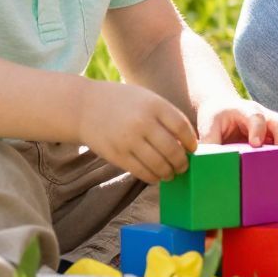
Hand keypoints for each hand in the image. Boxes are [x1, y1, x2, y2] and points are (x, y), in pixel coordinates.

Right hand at [79, 81, 196, 183]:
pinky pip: (141, 172)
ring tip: (171, 173)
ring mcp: (128, 140)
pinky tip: (157, 176)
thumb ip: (165, 116)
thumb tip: (186, 142)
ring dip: (169, 172)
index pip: (182, 127)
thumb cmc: (122, 102)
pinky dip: (153, 177)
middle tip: (184, 166)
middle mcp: (142, 122)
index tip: (193, 148)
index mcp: (154, 105)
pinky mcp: (117, 155)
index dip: (190, 141)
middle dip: (182, 161)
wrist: (84, 107)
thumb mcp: (146, 98)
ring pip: (158, 164)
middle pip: (172, 149)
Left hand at [199, 98, 277, 203]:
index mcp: (245, 110)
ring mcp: (274, 123)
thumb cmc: (216, 116)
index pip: (256, 116)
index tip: (255, 144)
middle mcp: (264, 114)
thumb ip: (209, 142)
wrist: (223, 106)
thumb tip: (209, 164)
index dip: (258, 129)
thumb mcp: (207, 125)